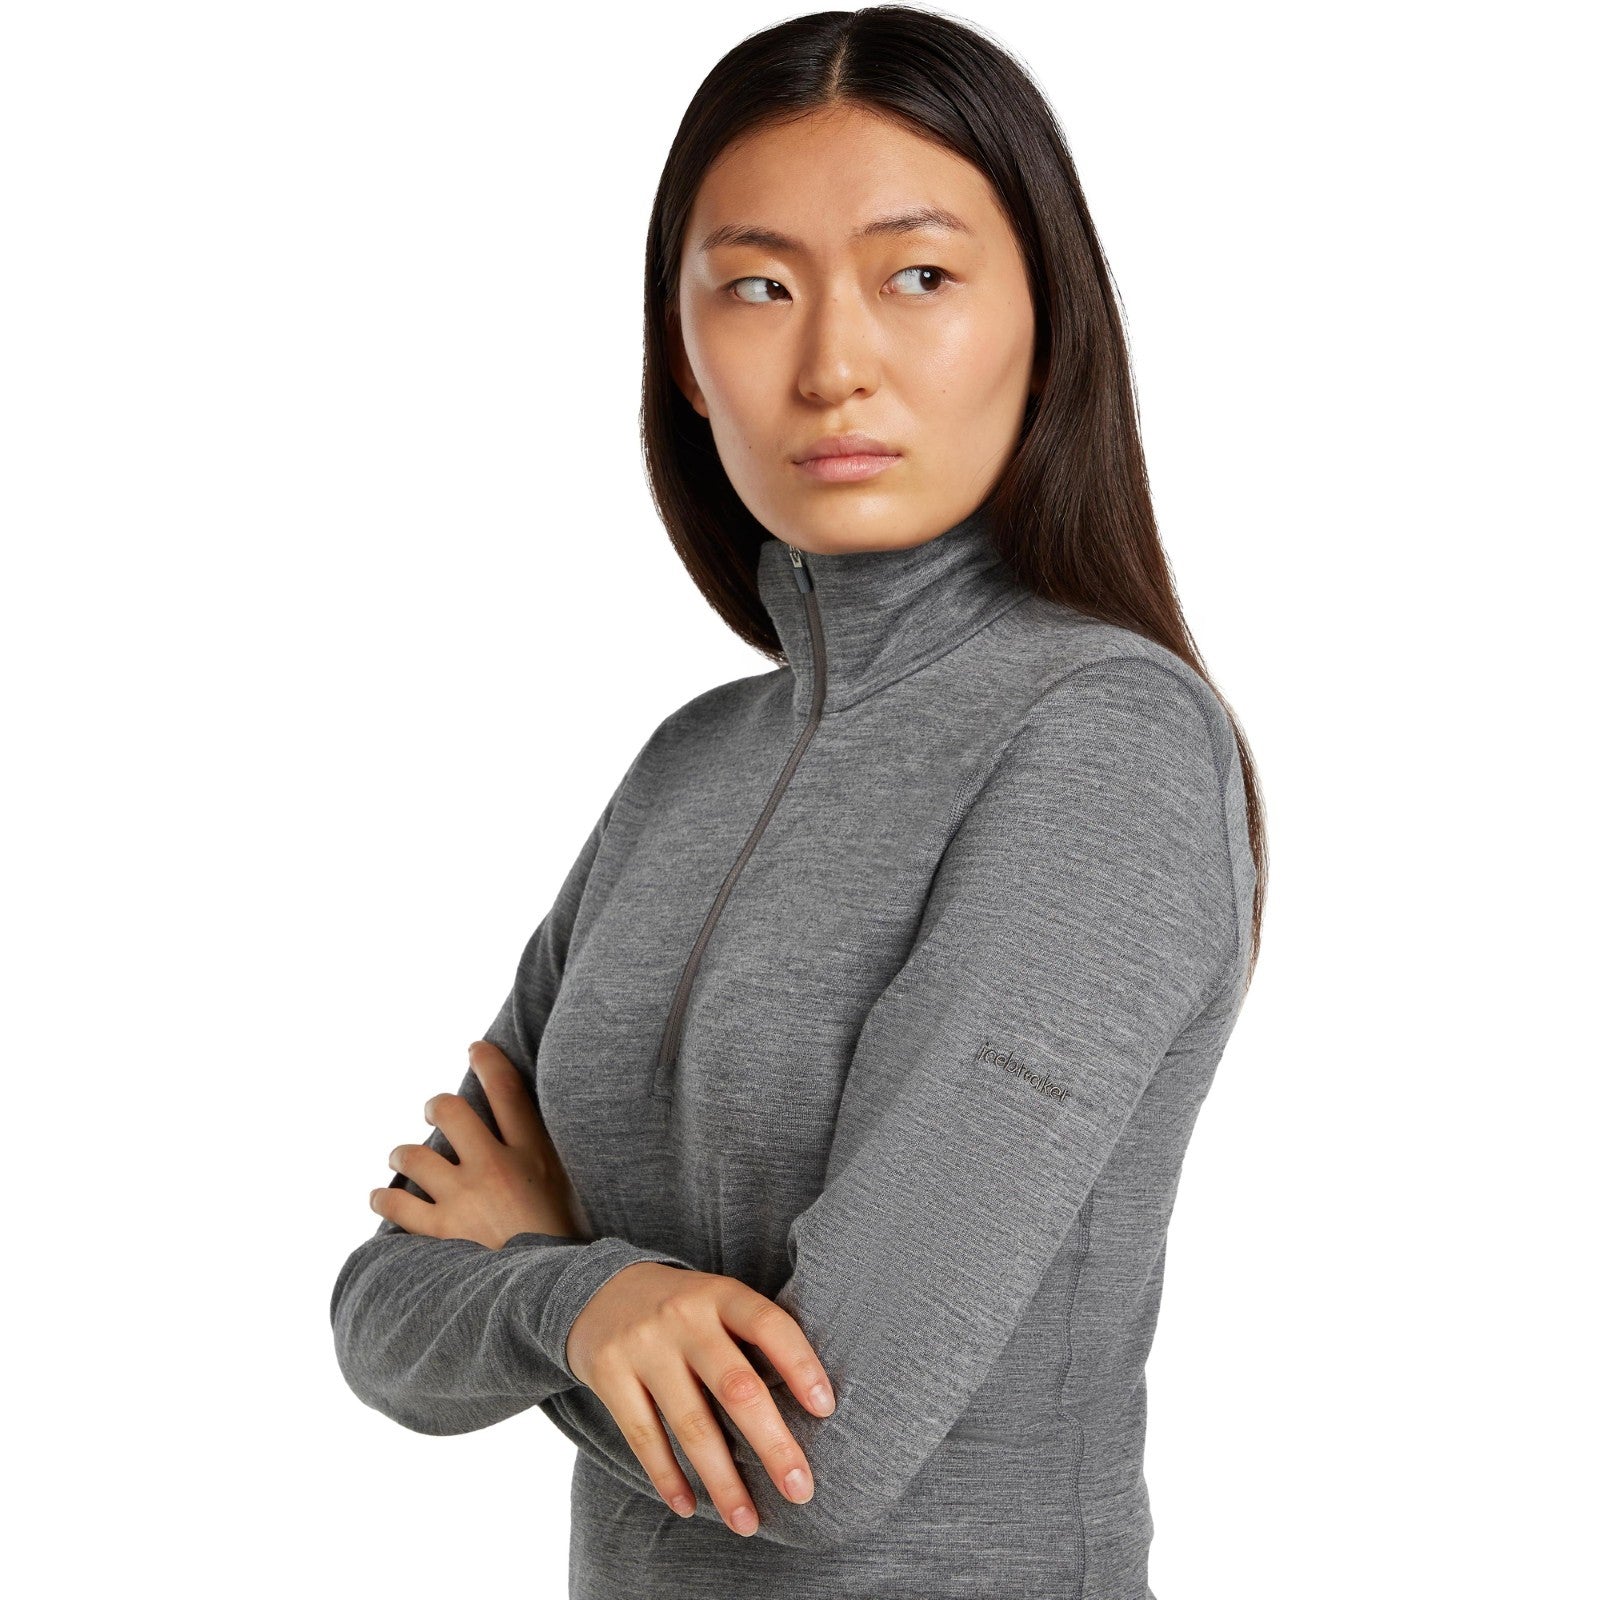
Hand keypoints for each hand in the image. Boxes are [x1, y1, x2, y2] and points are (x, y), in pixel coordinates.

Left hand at [370, 1040, 580, 1248]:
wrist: (553, 1291)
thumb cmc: (565, 1241)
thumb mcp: (570, 1189)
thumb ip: (548, 1159)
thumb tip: (531, 1136)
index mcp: (533, 1153)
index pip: (507, 1090)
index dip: (488, 1061)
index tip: (475, 1049)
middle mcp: (495, 1166)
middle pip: (449, 1111)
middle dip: (435, 1107)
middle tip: (433, 1111)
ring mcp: (464, 1198)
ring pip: (413, 1156)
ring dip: (402, 1154)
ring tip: (401, 1157)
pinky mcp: (441, 1231)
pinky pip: (397, 1205)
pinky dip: (383, 1199)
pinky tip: (380, 1197)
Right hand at [567, 1259, 836, 1536]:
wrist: (600, 1290)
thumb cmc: (683, 1310)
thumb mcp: (718, 1302)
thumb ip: (752, 1338)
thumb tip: (811, 1409)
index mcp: (721, 1295)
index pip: (769, 1325)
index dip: (800, 1365)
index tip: (826, 1409)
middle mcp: (684, 1317)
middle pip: (736, 1386)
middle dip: (772, 1444)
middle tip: (801, 1490)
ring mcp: (644, 1345)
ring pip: (691, 1424)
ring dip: (722, 1481)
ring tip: (747, 1522)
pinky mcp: (608, 1373)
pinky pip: (643, 1436)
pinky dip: (667, 1477)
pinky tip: (689, 1507)